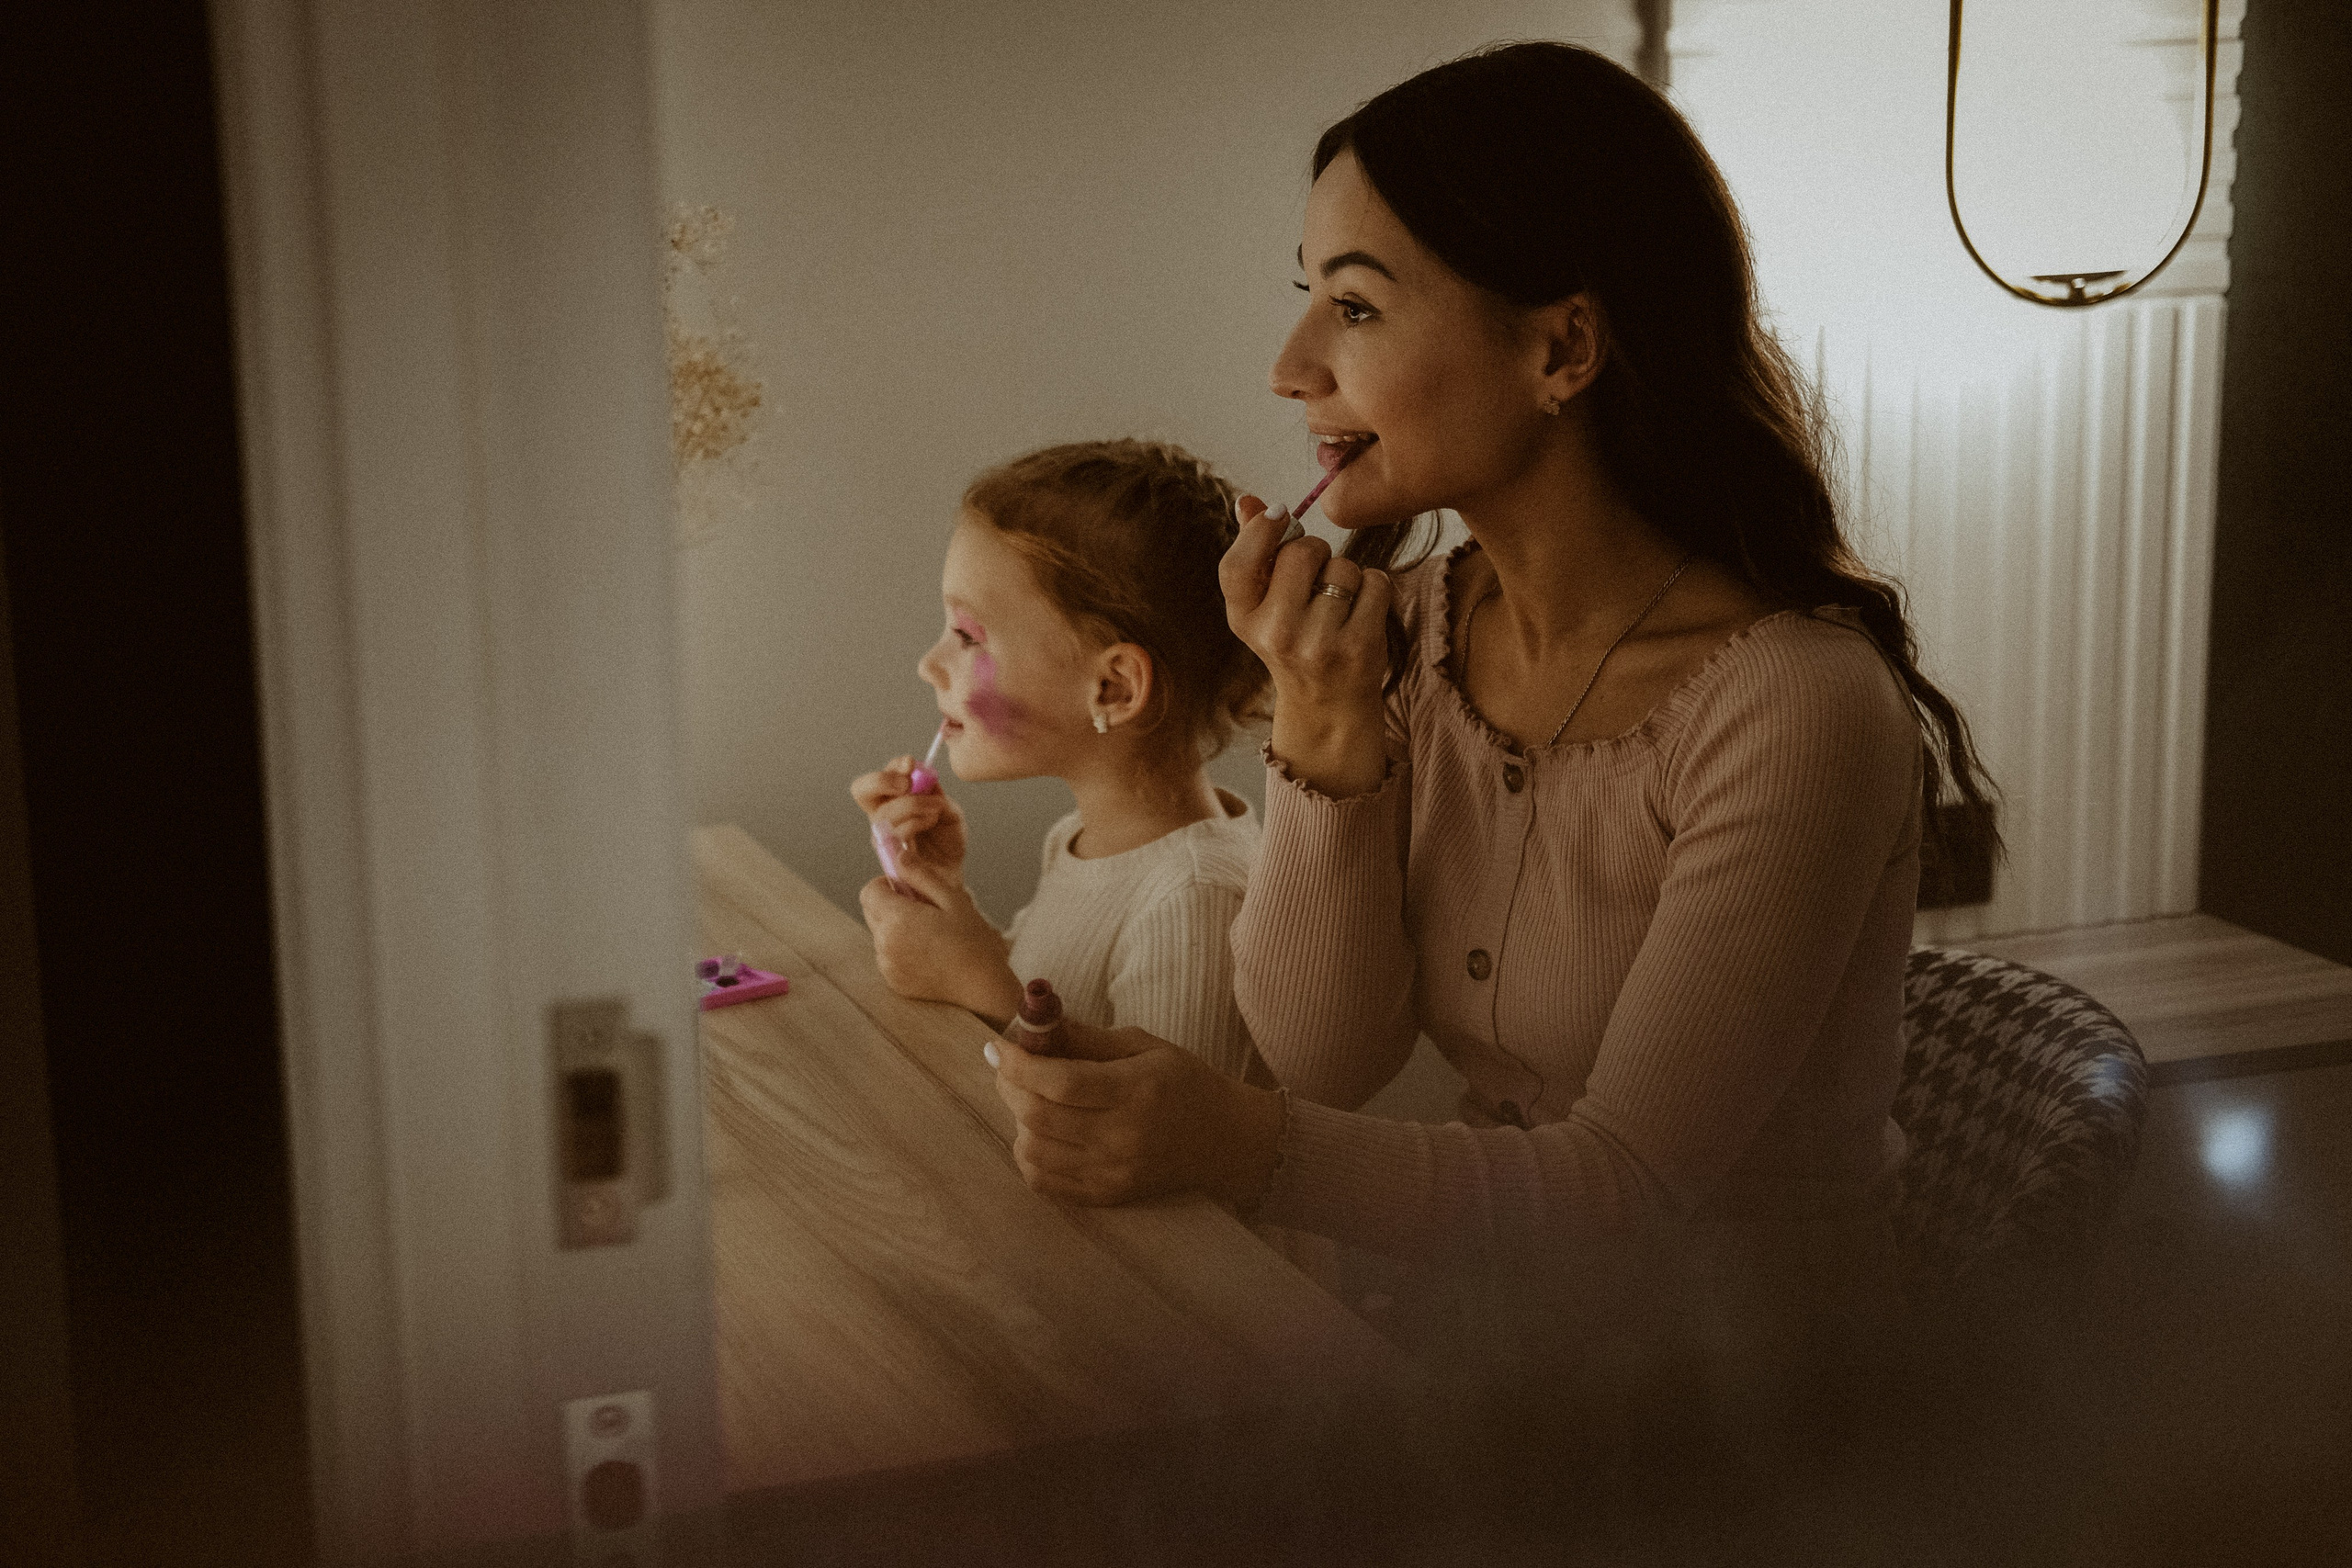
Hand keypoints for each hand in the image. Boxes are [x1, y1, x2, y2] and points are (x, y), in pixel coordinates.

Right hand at [851, 756, 968, 882]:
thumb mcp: (950, 812)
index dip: (892, 767)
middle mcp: (881, 818)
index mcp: (892, 802)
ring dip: (912, 804)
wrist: (951, 874)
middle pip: (862, 790)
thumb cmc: (947, 843)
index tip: (911, 762)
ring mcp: (882, 836)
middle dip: (882, 780)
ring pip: (883, 811)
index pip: (881, 778)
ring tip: (936, 808)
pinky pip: (893, 833)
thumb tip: (928, 779)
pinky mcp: (888, 855)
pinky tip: (931, 821)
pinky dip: (914, 822)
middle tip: (907, 783)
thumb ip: (937, 795)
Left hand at [857, 849, 1022, 1022]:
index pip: (869, 891)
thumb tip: (898, 856)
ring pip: (879, 933)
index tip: (909, 888)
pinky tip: (929, 953)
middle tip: (924, 910)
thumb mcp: (952, 899)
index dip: (887, 884)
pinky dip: (900, 949)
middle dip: (891, 904)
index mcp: (897, 919)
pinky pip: (887, 955)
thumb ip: (920, 875)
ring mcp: (887, 965)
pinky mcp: (892, 980)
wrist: (982, 986)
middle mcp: (885, 943)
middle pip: (871, 911)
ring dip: (896, 927)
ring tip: (930, 934)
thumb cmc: (973, 941)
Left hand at [984, 1015, 1286, 1207]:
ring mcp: (1113, 1172)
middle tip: (1007, 1068)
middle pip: (1038, 1116)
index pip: (1059, 1083)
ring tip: (1028, 1099)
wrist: (1226, 1140)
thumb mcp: (1145, 1046)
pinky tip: (1038, 1134)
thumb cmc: (1185, 1083)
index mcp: (1136, 1091)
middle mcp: (1123, 1137)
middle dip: (1009, 1086)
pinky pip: (1044, 1182)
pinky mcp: (1107, 1196)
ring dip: (1017, 1119)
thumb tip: (1035, 1023)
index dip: (1018, 1063)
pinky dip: (1029, 1155)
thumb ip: (1088, 1037)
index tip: (997, 1046)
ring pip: (1033, 1151)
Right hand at [1218, 497, 1393, 797]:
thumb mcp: (1264, 605)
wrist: (1328, 704)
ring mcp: (1317, 643)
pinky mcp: (1358, 647)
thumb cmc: (1295, 640)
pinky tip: (1361, 612)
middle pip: (1302, 552)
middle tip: (1317, 575)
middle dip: (1317, 551)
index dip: (1260, 531)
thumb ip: (1256, 552)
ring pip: (1343, 567)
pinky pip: (1376, 582)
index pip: (1237, 565)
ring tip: (1338, 604)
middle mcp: (1275, 634)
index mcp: (1243, 619)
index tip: (1281, 515)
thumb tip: (1246, 500)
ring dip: (1348, 575)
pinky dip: (1375, 588)